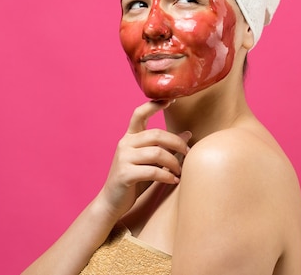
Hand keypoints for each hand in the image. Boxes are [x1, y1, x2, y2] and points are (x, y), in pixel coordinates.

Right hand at [96, 100, 190, 220]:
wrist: (112, 202)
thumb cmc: (135, 180)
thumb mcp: (151, 161)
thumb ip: (166, 147)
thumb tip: (187, 134)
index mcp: (130, 137)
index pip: (139, 114)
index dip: (154, 105)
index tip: (171, 99)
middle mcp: (125, 144)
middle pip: (156, 134)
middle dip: (176, 142)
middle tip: (188, 152)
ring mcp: (123, 158)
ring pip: (157, 153)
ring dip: (174, 162)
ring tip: (180, 171)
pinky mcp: (125, 174)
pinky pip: (153, 171)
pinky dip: (167, 176)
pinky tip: (174, 180)